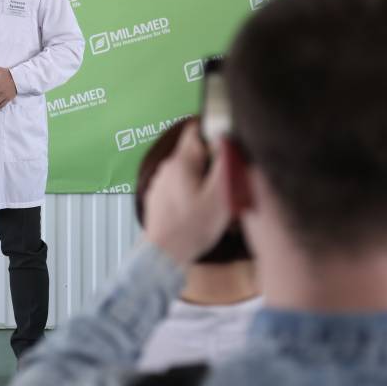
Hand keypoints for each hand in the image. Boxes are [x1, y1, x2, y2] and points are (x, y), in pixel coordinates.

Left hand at [143, 119, 230, 266]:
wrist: (163, 255)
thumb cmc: (192, 228)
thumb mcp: (219, 195)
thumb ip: (224, 164)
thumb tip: (227, 139)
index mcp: (181, 161)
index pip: (196, 130)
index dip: (215, 134)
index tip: (228, 150)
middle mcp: (167, 167)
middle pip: (195, 154)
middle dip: (213, 165)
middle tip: (227, 185)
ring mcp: (160, 183)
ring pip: (188, 173)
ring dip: (203, 182)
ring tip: (215, 204)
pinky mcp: (158, 198)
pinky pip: (179, 188)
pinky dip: (191, 195)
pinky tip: (199, 213)